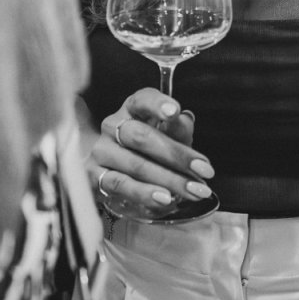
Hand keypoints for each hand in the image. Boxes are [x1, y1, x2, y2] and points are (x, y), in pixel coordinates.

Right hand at [88, 88, 215, 218]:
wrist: (117, 172)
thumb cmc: (150, 149)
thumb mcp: (169, 135)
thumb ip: (179, 128)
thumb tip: (184, 120)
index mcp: (132, 108)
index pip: (143, 100)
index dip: (158, 104)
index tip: (175, 112)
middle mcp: (113, 125)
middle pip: (141, 137)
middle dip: (176, 155)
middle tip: (203, 170)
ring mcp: (102, 151)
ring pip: (135, 165)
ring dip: (169, 180)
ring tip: (193, 190)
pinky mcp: (94, 177)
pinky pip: (122, 185)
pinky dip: (145, 193)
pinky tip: (166, 199)